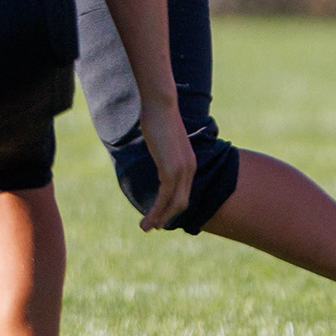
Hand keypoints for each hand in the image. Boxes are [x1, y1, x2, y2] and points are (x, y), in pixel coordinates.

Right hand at [134, 105, 195, 231]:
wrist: (161, 106)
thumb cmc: (158, 120)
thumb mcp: (162, 142)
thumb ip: (163, 153)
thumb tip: (155, 156)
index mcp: (189, 163)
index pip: (184, 192)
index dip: (172, 207)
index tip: (160, 216)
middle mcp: (190, 169)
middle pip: (182, 202)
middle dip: (167, 217)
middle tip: (153, 227)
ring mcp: (182, 170)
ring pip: (173, 203)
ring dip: (159, 218)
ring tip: (146, 228)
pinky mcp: (171, 169)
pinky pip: (165, 196)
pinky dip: (157, 210)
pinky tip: (147, 218)